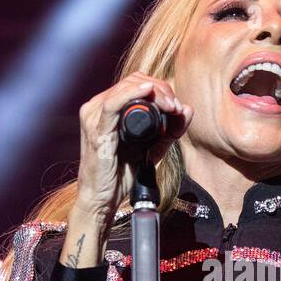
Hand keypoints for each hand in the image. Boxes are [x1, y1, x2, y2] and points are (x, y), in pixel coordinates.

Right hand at [74, 72, 191, 227]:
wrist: (102, 199)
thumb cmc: (122, 174)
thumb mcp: (151, 149)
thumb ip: (169, 131)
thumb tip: (187, 110)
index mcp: (108, 108)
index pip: (136, 83)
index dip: (160, 88)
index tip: (177, 105)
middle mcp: (98, 107)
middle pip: (133, 81)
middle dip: (160, 89)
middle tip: (176, 106)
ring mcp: (94, 116)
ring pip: (125, 88)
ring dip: (153, 92)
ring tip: (170, 106)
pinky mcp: (96, 129)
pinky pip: (113, 104)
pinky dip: (132, 94)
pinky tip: (148, 91)